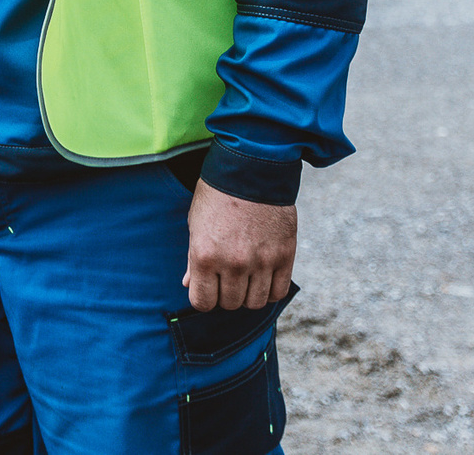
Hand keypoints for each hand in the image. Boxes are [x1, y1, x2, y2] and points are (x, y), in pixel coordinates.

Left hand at [184, 181, 295, 310]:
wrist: (252, 169)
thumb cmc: (218, 194)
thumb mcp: (196, 224)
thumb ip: (193, 258)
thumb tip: (189, 283)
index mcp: (205, 256)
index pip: (202, 302)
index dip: (204, 297)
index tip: (208, 287)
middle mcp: (233, 264)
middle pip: (230, 304)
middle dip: (226, 294)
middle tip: (228, 276)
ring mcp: (261, 261)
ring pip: (254, 302)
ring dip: (249, 294)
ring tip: (247, 276)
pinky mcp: (284, 256)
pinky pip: (278, 292)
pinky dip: (270, 290)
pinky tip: (264, 277)